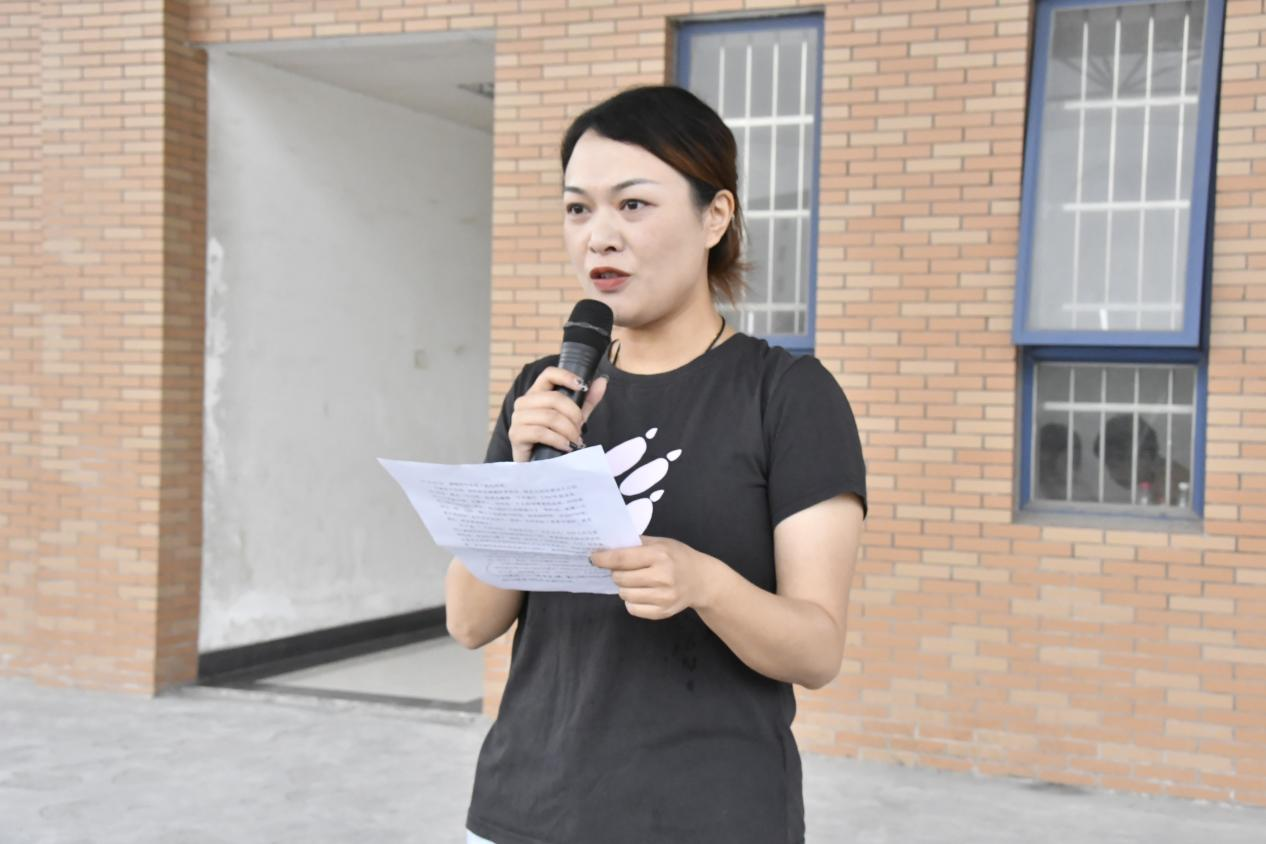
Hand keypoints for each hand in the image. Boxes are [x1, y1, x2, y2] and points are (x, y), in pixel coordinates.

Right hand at [508, 367, 607, 462]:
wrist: (539, 466)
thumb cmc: (554, 439)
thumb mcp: (573, 418)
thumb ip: (587, 401)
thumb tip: (602, 381)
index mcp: (537, 394)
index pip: (548, 374)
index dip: (565, 376)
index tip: (582, 386)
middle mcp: (524, 403)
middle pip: (553, 398)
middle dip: (574, 414)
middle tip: (580, 429)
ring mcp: (518, 418)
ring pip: (549, 416)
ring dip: (568, 430)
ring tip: (575, 441)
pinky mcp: (516, 435)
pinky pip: (541, 432)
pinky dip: (558, 440)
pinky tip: (566, 447)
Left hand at [590, 536, 717, 620]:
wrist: (702, 580)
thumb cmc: (679, 557)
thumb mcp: (662, 543)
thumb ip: (638, 543)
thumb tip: (609, 545)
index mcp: (659, 555)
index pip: (622, 559)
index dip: (603, 559)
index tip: (593, 558)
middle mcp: (662, 576)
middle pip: (620, 578)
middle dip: (616, 573)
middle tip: (623, 569)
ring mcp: (663, 597)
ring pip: (624, 595)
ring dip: (624, 587)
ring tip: (634, 581)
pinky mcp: (663, 612)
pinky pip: (633, 609)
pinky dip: (632, 601)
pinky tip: (641, 593)